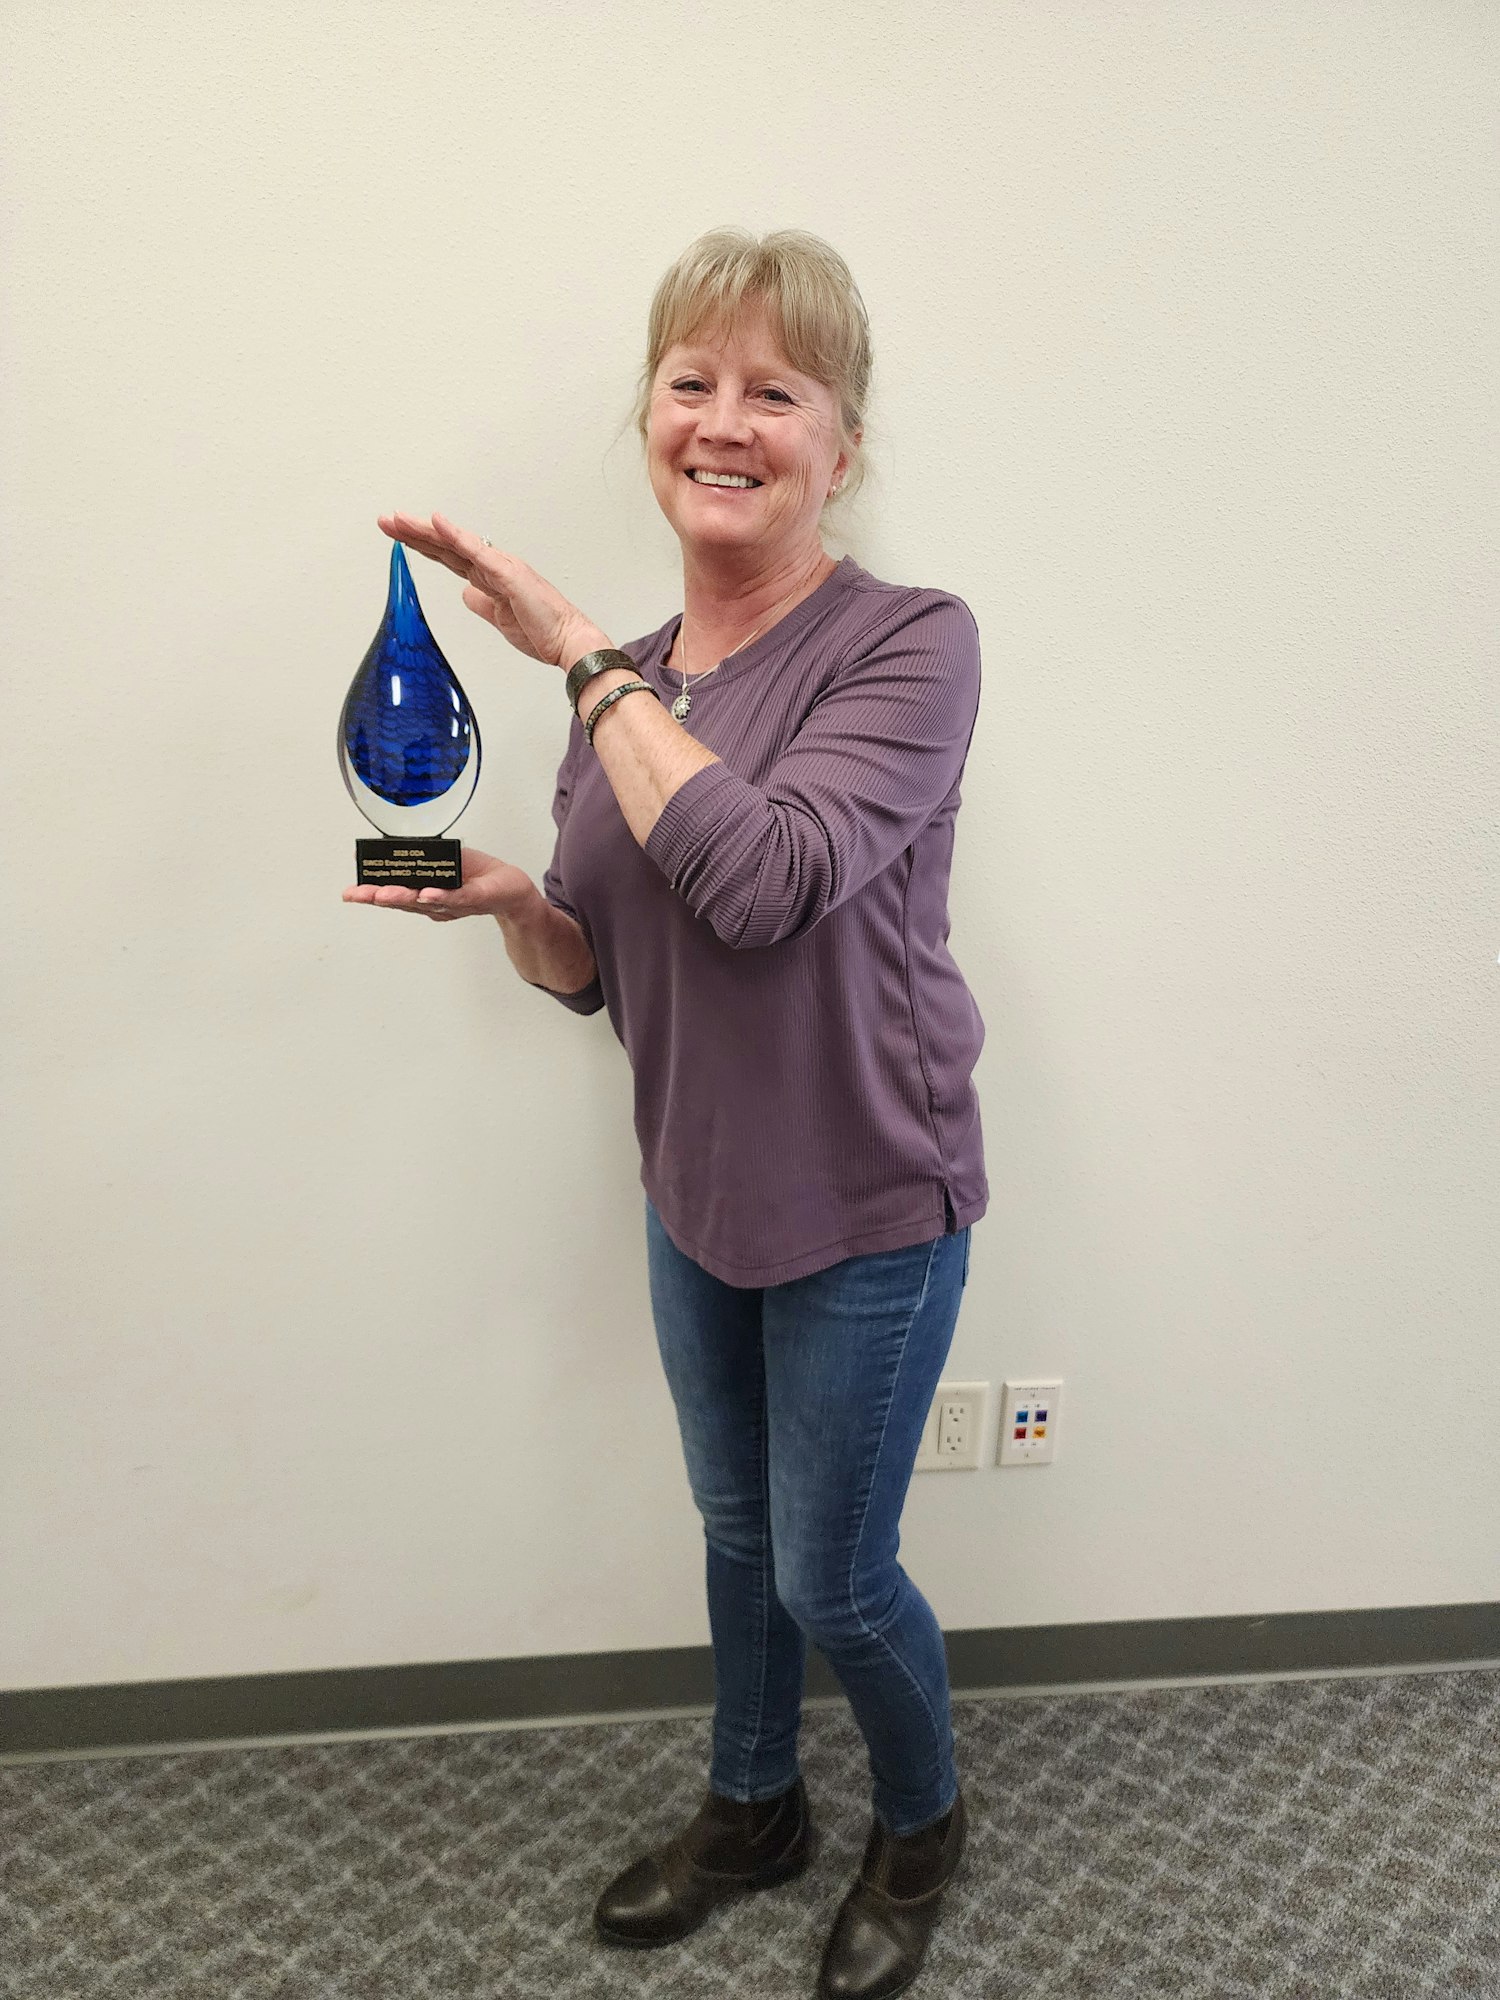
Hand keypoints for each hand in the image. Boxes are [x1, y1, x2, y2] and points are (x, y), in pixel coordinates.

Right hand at [342, 847, 537, 923]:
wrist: (512, 889)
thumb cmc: (480, 877)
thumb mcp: (447, 861)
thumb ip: (424, 859)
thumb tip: (394, 847)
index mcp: (425, 892)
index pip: (395, 894)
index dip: (372, 891)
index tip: (350, 889)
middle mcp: (436, 903)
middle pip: (404, 901)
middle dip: (378, 897)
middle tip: (356, 894)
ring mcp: (455, 903)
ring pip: (425, 901)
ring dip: (403, 897)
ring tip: (383, 894)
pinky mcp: (477, 898)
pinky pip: (457, 898)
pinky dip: (441, 897)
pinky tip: (427, 894)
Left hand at [377, 511, 608, 670]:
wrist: (569, 642)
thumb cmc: (543, 631)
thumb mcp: (500, 618)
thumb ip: (482, 603)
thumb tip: (465, 594)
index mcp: (491, 575)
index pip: (449, 555)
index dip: (423, 544)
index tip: (397, 535)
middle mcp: (494, 565)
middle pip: (446, 544)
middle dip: (414, 532)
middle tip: (387, 520)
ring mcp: (501, 567)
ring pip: (456, 542)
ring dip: (426, 530)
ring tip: (399, 519)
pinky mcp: (508, 575)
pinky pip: (477, 551)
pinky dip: (456, 535)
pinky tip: (437, 522)